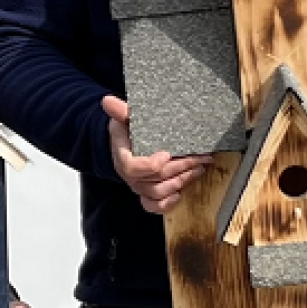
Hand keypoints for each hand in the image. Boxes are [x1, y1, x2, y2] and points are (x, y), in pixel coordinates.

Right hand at [102, 95, 212, 213]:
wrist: (126, 146)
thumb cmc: (127, 132)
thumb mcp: (124, 119)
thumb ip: (121, 111)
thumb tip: (107, 100)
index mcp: (123, 159)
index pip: (133, 168)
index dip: (150, 165)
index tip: (167, 153)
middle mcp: (132, 177)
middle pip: (155, 180)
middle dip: (180, 168)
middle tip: (199, 157)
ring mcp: (140, 188)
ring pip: (160, 193)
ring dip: (182, 181)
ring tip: (199, 168)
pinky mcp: (149, 195)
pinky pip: (156, 207)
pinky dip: (169, 203)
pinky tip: (182, 191)